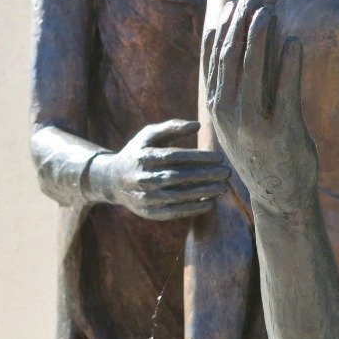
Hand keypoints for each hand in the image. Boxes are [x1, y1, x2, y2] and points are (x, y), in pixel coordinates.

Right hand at [88, 119, 228, 219]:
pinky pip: (173, 212)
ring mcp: (145, 197)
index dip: (198, 157)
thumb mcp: (149, 135)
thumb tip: (197, 125)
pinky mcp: (148, 212)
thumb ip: (172, 127)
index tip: (219, 157)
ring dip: (203, 193)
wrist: (112, 180)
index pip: (174, 156)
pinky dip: (192, 209)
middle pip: (178, 176)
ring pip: (177, 196)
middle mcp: (143, 177)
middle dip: (205, 175)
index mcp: (144, 156)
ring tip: (223, 188)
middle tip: (227, 172)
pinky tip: (210, 203)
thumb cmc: (138, 152)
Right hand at [202, 0, 316, 214]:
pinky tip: (294, 42)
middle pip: (231, 58)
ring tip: (270, 11)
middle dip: (241, 23)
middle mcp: (228, 113)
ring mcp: (253, 124)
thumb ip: (248, 81)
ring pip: (253, 70)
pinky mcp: (281, 132)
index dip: (223, 29)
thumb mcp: (244, 115)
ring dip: (261, 36)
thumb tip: (252, 39)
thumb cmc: (264, 148)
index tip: (233, 3)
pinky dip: (288, 65)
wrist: (279, 193)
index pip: (215, 60)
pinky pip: (285, 92)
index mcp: (217, 107)